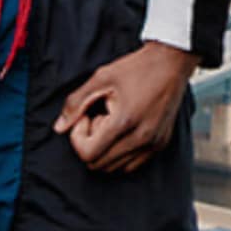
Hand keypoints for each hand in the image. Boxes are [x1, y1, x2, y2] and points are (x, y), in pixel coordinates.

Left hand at [53, 40, 200, 173]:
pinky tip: (123, 130)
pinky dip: (120, 154)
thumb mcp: (101, 78)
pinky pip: (132, 164)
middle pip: (98, 164)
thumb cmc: (136, 68)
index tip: (86, 116)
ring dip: (105, 149)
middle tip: (98, 117)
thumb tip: (58, 128)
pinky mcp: (160, 144)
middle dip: (90, 143)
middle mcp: (141, 138)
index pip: (87, 153)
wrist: (172, 62)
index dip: (78, 136)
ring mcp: (153, 144)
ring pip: (114, 168)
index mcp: (125, 121)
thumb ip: (76, 103)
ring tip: (112, 123)